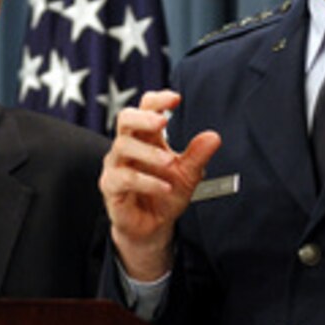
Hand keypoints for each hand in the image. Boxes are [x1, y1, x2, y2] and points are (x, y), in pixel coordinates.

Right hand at [99, 89, 220, 279]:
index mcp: (146, 137)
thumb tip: (213, 137)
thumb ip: (198, 155)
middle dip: (143, 117)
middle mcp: (128, 147)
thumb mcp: (188, 174)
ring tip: (169, 162)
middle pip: (125, 118)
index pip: (145, 108)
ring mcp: (117, 165)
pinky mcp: (111, 187)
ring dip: (148, 153)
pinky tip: (164, 187)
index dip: (157, 100)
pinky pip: (123, 178)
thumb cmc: (166, 193)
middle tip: (162, 121)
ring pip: (123, 146)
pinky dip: (145, 181)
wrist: (152, 226)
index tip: (175, 99)